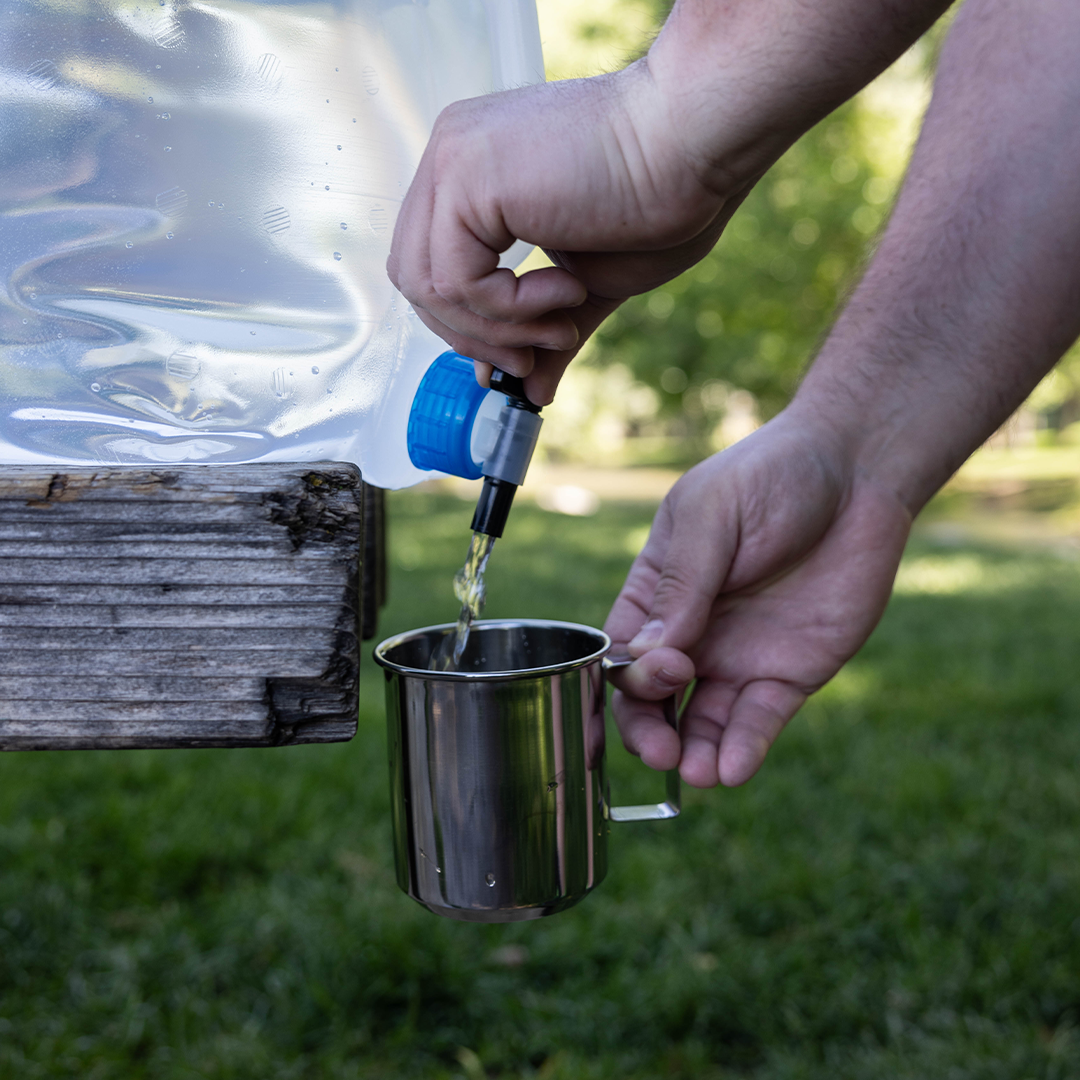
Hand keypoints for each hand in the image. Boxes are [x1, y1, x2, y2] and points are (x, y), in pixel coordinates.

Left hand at [387, 64, 743, 404]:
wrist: (693, 142)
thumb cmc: (655, 197)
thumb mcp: (585, 282)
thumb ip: (542, 328)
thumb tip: (531, 391)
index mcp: (471, 171)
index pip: (430, 266)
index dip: (470, 323)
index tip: (525, 350)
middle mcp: (450, 157)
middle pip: (415, 280)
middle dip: (475, 336)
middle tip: (536, 352)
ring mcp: (452, 163)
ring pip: (428, 288)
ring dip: (499, 329)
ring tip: (562, 322)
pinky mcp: (465, 180)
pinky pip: (457, 283)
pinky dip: (510, 309)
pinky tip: (565, 290)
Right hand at [605, 410, 911, 786]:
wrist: (857, 473)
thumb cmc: (770, 477)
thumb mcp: (711, 516)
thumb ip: (681, 584)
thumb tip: (647, 654)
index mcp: (658, 592)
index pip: (622, 651)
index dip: (628, 676)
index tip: (665, 671)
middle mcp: (693, 633)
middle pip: (652, 700)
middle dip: (649, 730)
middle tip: (665, 748)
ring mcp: (740, 657)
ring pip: (702, 723)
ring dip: (694, 754)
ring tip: (701, 773)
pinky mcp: (791, 674)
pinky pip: (759, 720)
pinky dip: (744, 748)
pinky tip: (734, 767)